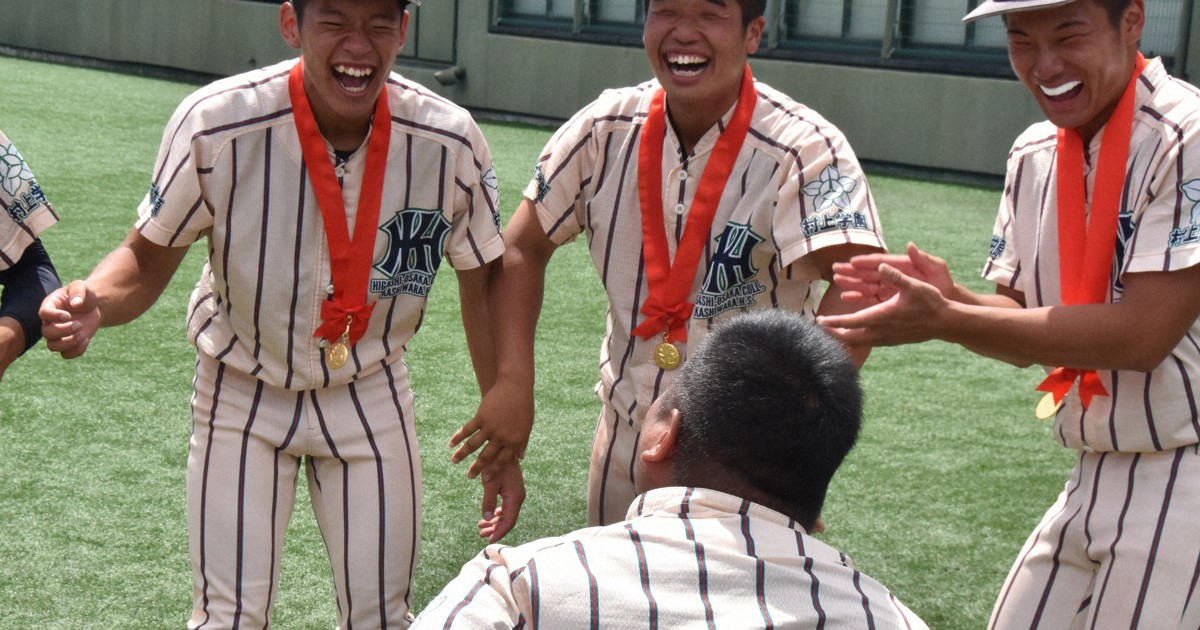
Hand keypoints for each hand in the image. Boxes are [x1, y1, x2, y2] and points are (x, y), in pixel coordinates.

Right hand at [39, 280, 100, 358]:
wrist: (91, 306)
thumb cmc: (82, 294)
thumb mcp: (81, 286)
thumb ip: (78, 291)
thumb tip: (75, 303)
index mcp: (50, 306)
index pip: (43, 314)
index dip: (54, 316)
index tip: (68, 315)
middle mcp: (50, 322)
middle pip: (47, 333)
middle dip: (63, 331)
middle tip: (79, 324)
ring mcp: (58, 335)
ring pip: (53, 347)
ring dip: (69, 343)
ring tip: (83, 335)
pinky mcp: (68, 343)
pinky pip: (66, 354)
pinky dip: (77, 351)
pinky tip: (86, 340)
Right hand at [450, 378, 533, 479]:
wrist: (515, 387)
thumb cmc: (523, 406)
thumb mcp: (527, 427)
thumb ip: (522, 443)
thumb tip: (520, 458)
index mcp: (514, 441)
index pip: (502, 461)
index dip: (493, 471)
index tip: (486, 479)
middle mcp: (502, 437)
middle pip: (486, 457)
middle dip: (476, 468)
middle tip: (469, 477)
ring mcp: (490, 427)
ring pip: (473, 445)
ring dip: (462, 455)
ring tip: (454, 461)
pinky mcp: (481, 417)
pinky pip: (467, 430)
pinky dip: (458, 437)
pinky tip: (451, 444)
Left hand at [477, 461, 524, 542]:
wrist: (502, 448)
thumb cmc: (495, 464)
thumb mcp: (489, 483)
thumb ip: (488, 502)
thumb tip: (486, 519)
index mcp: (515, 497)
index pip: (509, 521)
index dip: (499, 532)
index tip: (489, 540)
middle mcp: (518, 497)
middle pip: (508, 519)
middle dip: (495, 528)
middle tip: (481, 534)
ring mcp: (515, 493)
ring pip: (506, 513)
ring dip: (494, 521)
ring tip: (480, 526)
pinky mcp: (511, 490)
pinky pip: (505, 506)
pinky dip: (496, 513)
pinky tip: (487, 516)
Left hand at [819, 262, 950, 347]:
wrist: (945, 323)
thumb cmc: (930, 302)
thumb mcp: (914, 285)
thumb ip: (896, 276)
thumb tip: (881, 264)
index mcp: (882, 316)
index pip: (851, 322)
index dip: (834, 322)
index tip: (820, 320)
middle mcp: (882, 331)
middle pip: (850, 337)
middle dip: (834, 333)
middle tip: (820, 327)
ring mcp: (887, 338)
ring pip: (859, 342)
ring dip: (844, 336)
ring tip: (833, 331)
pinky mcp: (892, 340)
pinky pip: (869, 342)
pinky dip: (857, 338)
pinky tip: (855, 333)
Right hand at [832, 242, 955, 305]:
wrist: (947, 299)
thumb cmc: (943, 282)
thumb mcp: (937, 268)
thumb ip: (923, 258)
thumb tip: (910, 245)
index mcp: (902, 265)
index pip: (881, 262)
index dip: (867, 261)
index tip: (852, 260)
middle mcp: (892, 275)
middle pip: (869, 272)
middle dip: (852, 270)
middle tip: (835, 267)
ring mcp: (889, 287)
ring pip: (866, 284)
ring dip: (851, 282)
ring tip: (836, 279)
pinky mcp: (888, 299)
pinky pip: (870, 297)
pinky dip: (858, 297)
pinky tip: (846, 297)